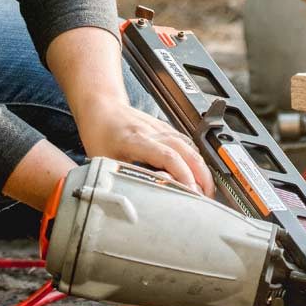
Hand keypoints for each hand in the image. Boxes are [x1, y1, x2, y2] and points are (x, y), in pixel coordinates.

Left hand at [76, 102, 213, 196]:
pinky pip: (186, 143)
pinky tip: (198, 172)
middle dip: (201, 174)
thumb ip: (120, 178)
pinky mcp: (165, 129)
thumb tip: (134, 199)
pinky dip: (195, 159)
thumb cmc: (99, 133)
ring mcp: (161, 129)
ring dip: (201, 168)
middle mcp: (152, 133)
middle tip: (206, 196)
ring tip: (206, 189)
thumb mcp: (103, 161)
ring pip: (189, 146)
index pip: (167, 156)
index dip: (182, 174)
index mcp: (136, 140)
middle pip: (186, 150)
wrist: (101, 106)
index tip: (190, 192)